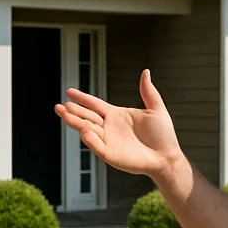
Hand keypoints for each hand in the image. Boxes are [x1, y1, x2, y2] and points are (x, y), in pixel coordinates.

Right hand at [55, 70, 184, 178]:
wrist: (167, 157)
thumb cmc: (163, 135)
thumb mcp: (156, 109)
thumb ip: (148, 92)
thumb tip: (146, 71)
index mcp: (117, 115)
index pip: (95, 104)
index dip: (82, 98)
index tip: (69, 91)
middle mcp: (109, 127)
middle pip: (86, 116)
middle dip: (73, 111)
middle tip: (60, 105)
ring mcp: (108, 141)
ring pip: (87, 129)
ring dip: (74, 122)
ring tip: (63, 112)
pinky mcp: (110, 154)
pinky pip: (96, 145)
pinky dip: (89, 137)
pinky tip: (83, 128)